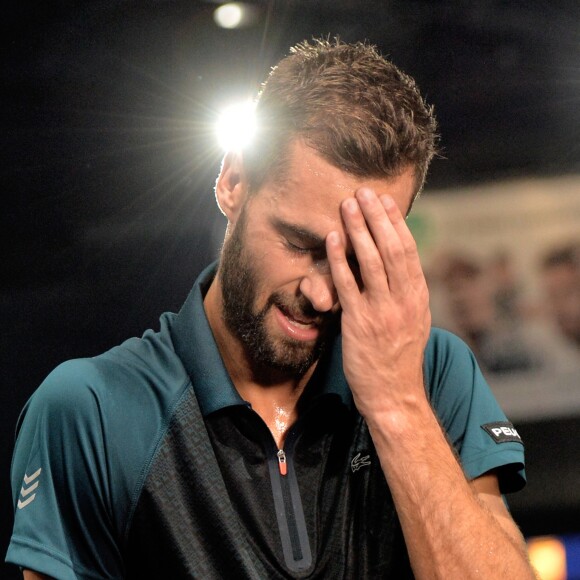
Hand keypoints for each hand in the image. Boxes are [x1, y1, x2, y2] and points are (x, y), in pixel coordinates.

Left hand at [326, 188, 430, 419]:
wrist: (393, 392)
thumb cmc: (399, 355)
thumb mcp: (413, 319)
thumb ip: (405, 291)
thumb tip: (395, 264)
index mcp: (418, 296)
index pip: (408, 250)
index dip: (395, 223)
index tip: (385, 201)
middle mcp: (403, 299)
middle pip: (391, 249)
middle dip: (377, 217)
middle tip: (364, 192)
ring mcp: (382, 311)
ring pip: (371, 262)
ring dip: (359, 230)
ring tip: (348, 205)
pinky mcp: (359, 322)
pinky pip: (348, 285)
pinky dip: (339, 260)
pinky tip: (332, 239)